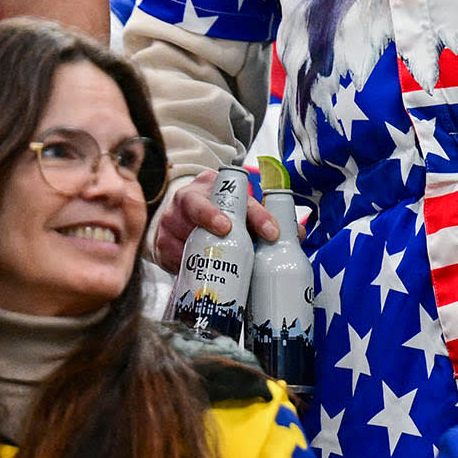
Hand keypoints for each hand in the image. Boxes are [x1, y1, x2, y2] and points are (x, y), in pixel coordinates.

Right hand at [152, 167, 279, 267]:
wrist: (177, 216)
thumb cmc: (215, 211)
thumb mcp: (238, 208)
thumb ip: (265, 220)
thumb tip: (297, 234)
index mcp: (214, 186)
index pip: (239, 198)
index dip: (257, 215)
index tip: (271, 232)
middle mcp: (188, 198)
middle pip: (198, 205)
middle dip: (212, 216)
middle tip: (228, 231)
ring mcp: (170, 219)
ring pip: (179, 229)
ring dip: (196, 245)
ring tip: (212, 261)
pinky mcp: (160, 242)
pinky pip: (169, 253)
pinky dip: (181, 262)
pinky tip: (194, 272)